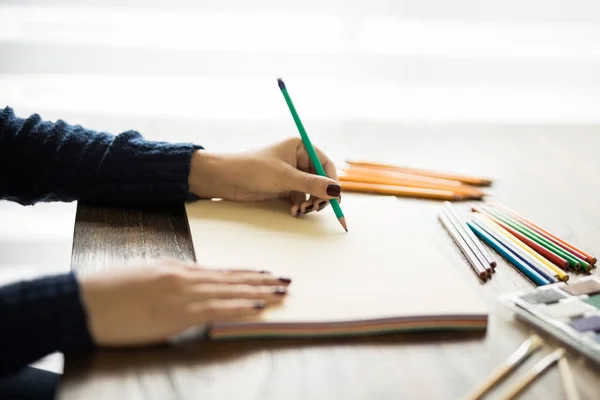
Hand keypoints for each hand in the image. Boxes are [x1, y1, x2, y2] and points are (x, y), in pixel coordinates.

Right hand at [79, 259, 289, 345]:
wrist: (82, 300)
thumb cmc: (107, 292)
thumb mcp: (143, 278)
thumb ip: (168, 281)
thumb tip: (187, 288)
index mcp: (176, 268)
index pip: (220, 271)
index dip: (245, 273)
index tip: (265, 273)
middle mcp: (184, 277)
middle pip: (231, 278)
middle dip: (261, 280)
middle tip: (286, 280)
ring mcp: (182, 294)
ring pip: (230, 291)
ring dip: (259, 292)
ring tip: (282, 292)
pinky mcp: (176, 313)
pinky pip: (216, 309)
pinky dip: (240, 307)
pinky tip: (258, 307)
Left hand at [188, 138, 340, 215]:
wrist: (224, 179)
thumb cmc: (252, 169)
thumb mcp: (284, 177)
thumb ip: (311, 184)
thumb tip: (336, 191)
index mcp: (300, 147)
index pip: (325, 163)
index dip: (332, 180)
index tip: (335, 196)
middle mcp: (298, 159)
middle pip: (321, 179)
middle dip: (320, 195)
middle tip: (316, 208)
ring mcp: (291, 174)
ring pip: (312, 191)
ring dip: (310, 203)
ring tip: (301, 210)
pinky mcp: (284, 187)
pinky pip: (301, 198)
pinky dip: (300, 206)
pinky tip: (294, 211)